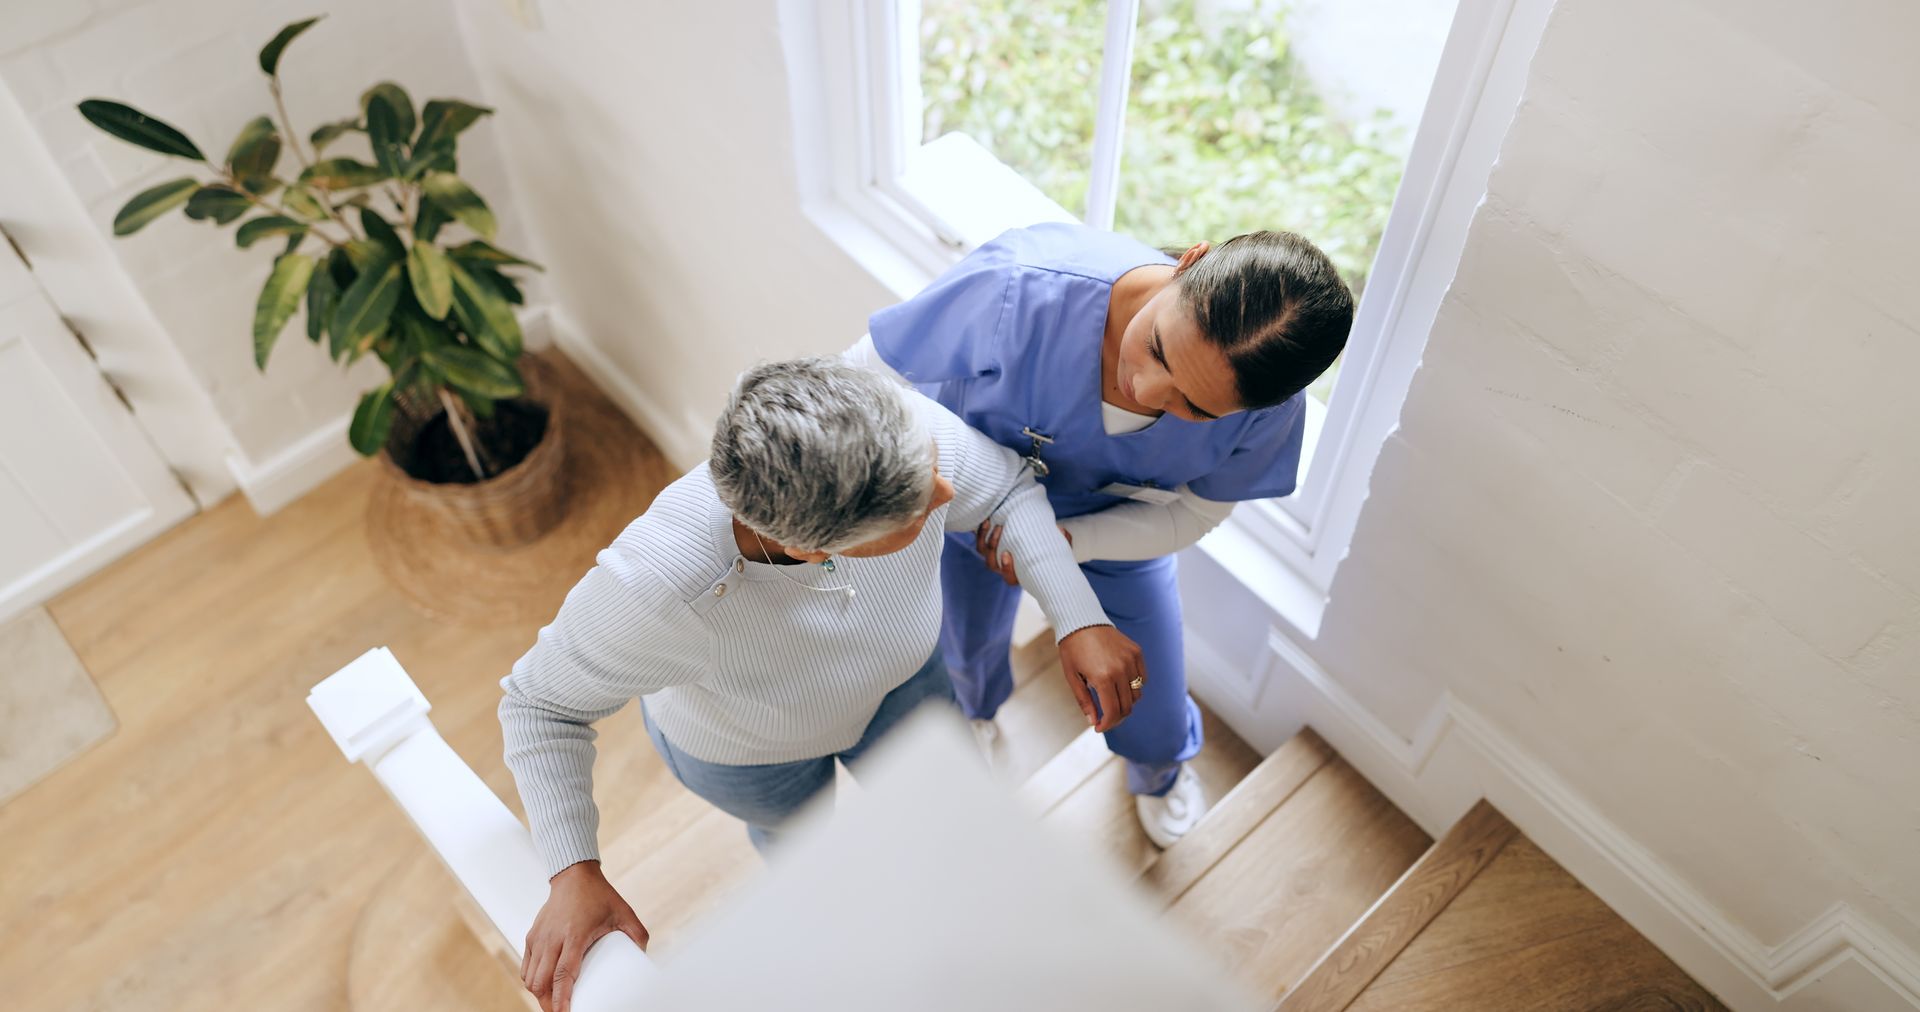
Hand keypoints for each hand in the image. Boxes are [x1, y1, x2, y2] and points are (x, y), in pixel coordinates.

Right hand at [521, 860, 649, 1011]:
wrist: (574, 875)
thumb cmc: (598, 895)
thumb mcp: (624, 912)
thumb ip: (637, 934)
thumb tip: (645, 956)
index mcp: (574, 935)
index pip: (563, 975)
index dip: (562, 999)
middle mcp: (552, 939)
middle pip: (542, 982)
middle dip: (549, 1004)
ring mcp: (539, 938)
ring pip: (530, 978)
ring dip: (540, 994)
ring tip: (554, 1003)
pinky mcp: (532, 937)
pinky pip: (526, 967)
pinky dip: (533, 981)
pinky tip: (544, 986)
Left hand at [975, 522, 1073, 585]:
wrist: (1041, 546)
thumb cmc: (1051, 551)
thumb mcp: (1061, 547)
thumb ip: (1064, 541)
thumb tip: (1061, 529)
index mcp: (1021, 575)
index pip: (1010, 578)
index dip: (1006, 568)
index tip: (1006, 554)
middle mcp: (1006, 569)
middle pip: (992, 564)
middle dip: (993, 546)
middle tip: (1000, 528)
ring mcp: (996, 559)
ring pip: (984, 553)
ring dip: (985, 538)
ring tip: (992, 523)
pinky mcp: (991, 548)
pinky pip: (980, 543)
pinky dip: (981, 533)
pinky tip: (986, 521)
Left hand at [1057, 625, 1145, 731]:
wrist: (1081, 620)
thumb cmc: (1072, 650)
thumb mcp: (1072, 677)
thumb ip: (1084, 701)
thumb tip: (1094, 722)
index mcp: (1103, 678)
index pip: (1113, 712)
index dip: (1107, 724)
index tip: (1099, 727)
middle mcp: (1121, 670)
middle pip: (1127, 706)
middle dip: (1116, 717)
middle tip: (1105, 718)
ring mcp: (1131, 660)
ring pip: (1137, 694)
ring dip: (1126, 702)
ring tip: (1112, 701)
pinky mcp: (1136, 652)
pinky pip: (1142, 678)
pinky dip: (1135, 686)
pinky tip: (1121, 686)